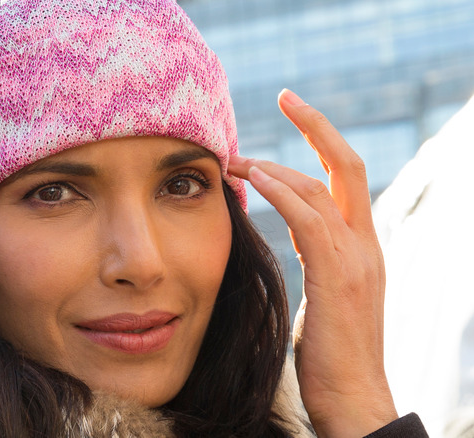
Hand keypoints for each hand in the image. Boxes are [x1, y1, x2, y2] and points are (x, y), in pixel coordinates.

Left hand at [227, 89, 397, 436]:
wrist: (353, 398)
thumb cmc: (330, 354)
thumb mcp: (324, 294)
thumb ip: (317, 260)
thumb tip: (295, 241)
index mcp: (361, 247)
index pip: (346, 179)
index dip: (323, 143)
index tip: (295, 116)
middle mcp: (365, 245)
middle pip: (348, 165)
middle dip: (318, 125)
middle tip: (285, 96)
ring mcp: (357, 260)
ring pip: (321, 188)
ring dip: (276, 165)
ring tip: (236, 157)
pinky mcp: (339, 278)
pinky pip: (310, 219)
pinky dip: (282, 192)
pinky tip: (252, 178)